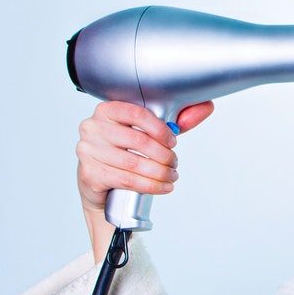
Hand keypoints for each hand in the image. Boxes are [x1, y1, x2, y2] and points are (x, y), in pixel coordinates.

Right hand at [77, 100, 213, 215]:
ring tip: (171, 176)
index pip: (137, 113)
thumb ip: (176, 120)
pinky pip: (128, 180)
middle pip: (138, 141)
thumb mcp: (150, 133)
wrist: (101, 183)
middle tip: (174, 162)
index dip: (160, 129)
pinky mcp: (90, 174)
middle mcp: (92, 128)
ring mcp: (88, 151)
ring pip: (134, 163)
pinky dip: (151, 185)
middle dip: (164, 155)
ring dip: (160, 173)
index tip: (172, 141)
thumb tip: (205, 107)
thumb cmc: (126, 151)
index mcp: (107, 110)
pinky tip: (163, 186)